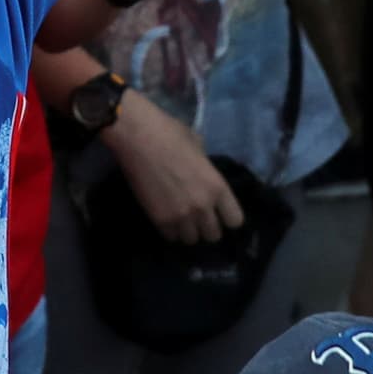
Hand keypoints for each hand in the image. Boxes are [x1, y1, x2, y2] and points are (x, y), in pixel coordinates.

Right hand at [105, 93, 238, 242]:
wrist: (137, 137)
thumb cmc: (170, 133)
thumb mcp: (199, 147)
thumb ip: (205, 168)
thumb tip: (203, 174)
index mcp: (217, 187)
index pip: (235, 221)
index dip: (227, 217)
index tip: (219, 213)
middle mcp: (203, 206)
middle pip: (214, 235)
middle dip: (207, 227)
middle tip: (197, 218)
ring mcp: (181, 215)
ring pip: (192, 240)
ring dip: (187, 231)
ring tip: (180, 219)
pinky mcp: (159, 220)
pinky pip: (171, 237)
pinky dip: (170, 230)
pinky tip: (166, 217)